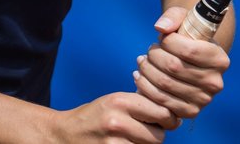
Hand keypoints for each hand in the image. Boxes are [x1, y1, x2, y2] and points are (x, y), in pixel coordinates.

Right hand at [55, 92, 180, 142]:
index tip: (168, 121)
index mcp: (120, 101)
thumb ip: (141, 103)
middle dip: (157, 135)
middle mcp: (116, 121)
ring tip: (135, 138)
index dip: (169, 118)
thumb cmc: (96, 116)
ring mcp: (112, 143)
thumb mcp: (115, 100)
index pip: (162, 111)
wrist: (65, 134)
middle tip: (149, 132)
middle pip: (158, 136)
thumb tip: (173, 115)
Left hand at [133, 6, 229, 120]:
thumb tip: (160, 28)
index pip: (188, 50)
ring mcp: (203, 100)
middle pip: (174, 67)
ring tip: (142, 61)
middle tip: (150, 50)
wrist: (193, 63)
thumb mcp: (185, 19)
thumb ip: (173, 17)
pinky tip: (140, 75)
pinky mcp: (189, 112)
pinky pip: (160, 101)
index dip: (168, 41)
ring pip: (164, 84)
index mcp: (219, 59)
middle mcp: (215, 82)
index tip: (161, 38)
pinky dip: (144, 87)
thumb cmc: (189, 37)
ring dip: (146, 70)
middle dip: (154, 55)